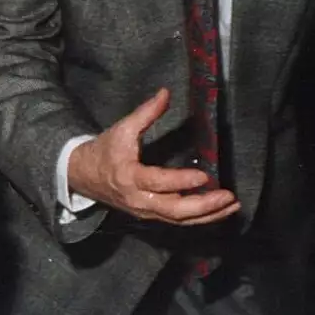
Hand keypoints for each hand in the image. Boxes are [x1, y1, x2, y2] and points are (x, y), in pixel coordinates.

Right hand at [66, 88, 239, 225]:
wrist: (82, 176)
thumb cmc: (105, 150)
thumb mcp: (122, 129)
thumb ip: (145, 113)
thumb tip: (166, 92)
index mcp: (130, 177)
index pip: (159, 182)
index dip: (182, 181)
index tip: (205, 175)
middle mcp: (139, 200)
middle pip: (175, 210)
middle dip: (204, 205)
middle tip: (228, 196)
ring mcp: (146, 212)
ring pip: (180, 220)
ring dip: (208, 215)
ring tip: (232, 206)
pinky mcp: (150, 216)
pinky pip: (177, 221)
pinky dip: (199, 219)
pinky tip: (217, 211)